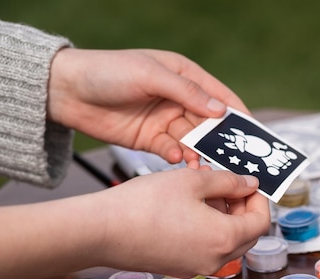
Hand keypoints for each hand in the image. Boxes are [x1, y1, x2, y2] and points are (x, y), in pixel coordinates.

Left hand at [47, 48, 247, 163]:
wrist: (65, 92)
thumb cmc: (107, 72)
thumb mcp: (150, 75)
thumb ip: (187, 92)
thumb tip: (220, 111)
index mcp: (184, 77)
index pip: (220, 97)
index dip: (238, 115)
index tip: (254, 134)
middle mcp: (179, 99)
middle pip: (210, 123)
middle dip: (223, 140)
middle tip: (237, 159)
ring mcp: (165, 121)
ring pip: (193, 141)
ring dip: (200, 153)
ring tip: (203, 165)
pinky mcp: (151, 140)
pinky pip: (173, 151)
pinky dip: (177, 158)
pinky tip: (177, 161)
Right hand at [96, 168, 269, 277]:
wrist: (102, 231)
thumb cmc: (145, 203)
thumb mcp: (193, 181)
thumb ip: (228, 182)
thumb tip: (250, 184)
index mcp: (225, 239)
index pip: (261, 222)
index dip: (260, 200)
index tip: (250, 183)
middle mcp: (215, 260)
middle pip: (247, 235)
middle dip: (242, 208)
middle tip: (227, 184)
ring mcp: (197, 267)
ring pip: (226, 242)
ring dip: (224, 216)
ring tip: (204, 189)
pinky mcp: (179, 267)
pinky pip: (206, 248)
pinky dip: (208, 228)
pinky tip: (189, 206)